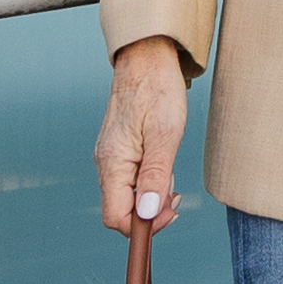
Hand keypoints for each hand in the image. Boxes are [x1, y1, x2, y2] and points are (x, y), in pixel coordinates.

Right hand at [96, 37, 189, 233]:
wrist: (147, 58)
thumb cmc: (157, 90)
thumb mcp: (164, 136)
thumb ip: (155, 177)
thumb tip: (147, 213)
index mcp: (112, 163)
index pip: (115, 217)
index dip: (142, 225)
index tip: (170, 213)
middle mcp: (106, 164)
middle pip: (121, 210)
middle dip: (150, 211)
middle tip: (176, 193)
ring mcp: (111, 157)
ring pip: (126, 196)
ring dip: (151, 196)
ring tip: (171, 173)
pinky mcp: (119, 149)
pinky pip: (129, 179)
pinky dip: (148, 181)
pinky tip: (162, 164)